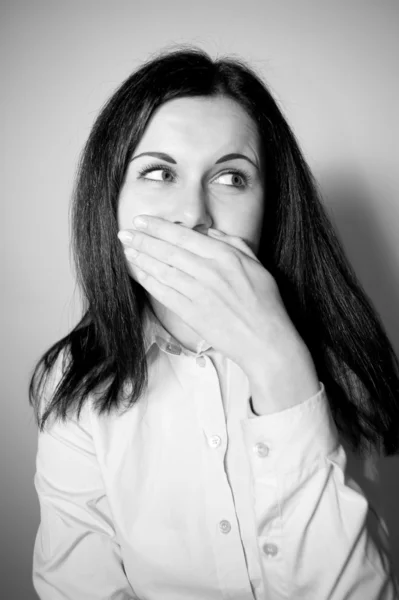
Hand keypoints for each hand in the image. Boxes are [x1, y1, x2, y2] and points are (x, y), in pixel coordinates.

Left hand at [118, 215, 301, 374]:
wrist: (265, 341)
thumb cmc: (266, 304)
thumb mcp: (257, 266)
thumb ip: (234, 244)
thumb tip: (210, 232)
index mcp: (225, 256)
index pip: (184, 235)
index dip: (159, 227)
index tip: (143, 221)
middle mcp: (209, 271)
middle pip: (168, 250)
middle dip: (143, 239)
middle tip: (124, 232)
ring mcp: (198, 293)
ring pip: (162, 270)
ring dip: (141, 258)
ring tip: (126, 249)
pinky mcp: (191, 313)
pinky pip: (164, 293)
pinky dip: (148, 281)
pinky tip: (138, 273)